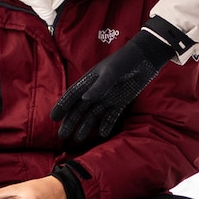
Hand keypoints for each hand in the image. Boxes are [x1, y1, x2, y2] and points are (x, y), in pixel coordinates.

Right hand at [51, 23, 177, 143]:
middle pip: (80, 109)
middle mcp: (96, 90)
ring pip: (93, 114)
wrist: (145, 59)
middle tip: (62, 136)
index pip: (72, 95)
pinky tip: (102, 134)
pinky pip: (111, 116)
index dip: (62, 106)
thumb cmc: (125, 61)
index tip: (53, 118)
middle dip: (71, 122)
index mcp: (90, 81)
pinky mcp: (120, 101)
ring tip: (78, 139)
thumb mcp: (112, 72)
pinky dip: (106, 124)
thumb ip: (99, 86)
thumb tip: (84, 99)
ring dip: (85, 126)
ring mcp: (108, 97)